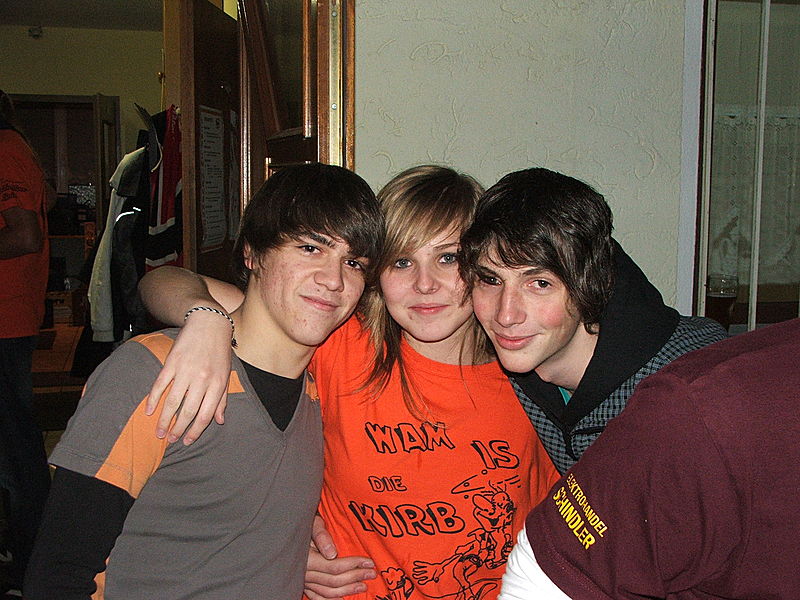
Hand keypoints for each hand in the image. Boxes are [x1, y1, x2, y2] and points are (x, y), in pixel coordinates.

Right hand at [145, 309, 232, 443]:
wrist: (209, 324)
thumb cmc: (219, 352)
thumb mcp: (226, 375)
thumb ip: (222, 399)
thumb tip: (219, 421)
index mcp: (217, 384)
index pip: (205, 415)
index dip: (195, 431)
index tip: (187, 441)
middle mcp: (202, 380)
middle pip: (188, 411)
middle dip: (178, 429)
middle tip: (170, 440)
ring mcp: (185, 371)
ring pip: (172, 401)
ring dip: (164, 419)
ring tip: (159, 432)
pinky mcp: (171, 362)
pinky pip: (160, 385)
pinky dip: (154, 399)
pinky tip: (149, 411)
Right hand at [305, 515, 375, 598]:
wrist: (294, 533)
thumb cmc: (307, 526)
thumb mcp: (313, 524)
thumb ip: (321, 536)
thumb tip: (332, 553)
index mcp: (306, 558)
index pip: (333, 566)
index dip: (353, 565)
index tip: (369, 562)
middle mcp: (304, 573)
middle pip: (333, 581)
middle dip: (355, 577)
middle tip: (371, 573)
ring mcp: (304, 581)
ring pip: (328, 592)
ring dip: (348, 590)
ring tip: (363, 585)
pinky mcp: (305, 585)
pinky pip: (318, 598)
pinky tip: (344, 598)